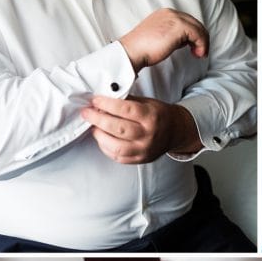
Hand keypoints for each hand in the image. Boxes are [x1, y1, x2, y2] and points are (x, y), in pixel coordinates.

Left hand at [81, 95, 201, 163]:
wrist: (175, 131)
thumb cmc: (157, 114)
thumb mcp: (146, 102)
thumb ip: (126, 102)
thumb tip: (102, 100)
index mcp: (151, 116)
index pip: (125, 109)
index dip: (107, 104)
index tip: (95, 100)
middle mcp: (148, 135)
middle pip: (118, 128)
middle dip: (98, 119)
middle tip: (87, 113)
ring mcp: (144, 150)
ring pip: (116, 146)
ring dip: (100, 135)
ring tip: (94, 127)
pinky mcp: (140, 159)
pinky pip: (118, 157)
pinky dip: (106, 147)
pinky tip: (102, 138)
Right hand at [119, 8, 208, 72]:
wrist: (132, 51)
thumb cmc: (142, 49)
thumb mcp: (160, 37)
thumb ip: (172, 35)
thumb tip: (185, 41)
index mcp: (165, 14)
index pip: (187, 21)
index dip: (194, 34)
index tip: (194, 47)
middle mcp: (170, 13)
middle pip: (194, 23)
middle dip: (200, 38)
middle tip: (200, 52)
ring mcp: (174, 18)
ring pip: (198, 28)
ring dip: (202, 42)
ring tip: (199, 54)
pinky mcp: (178, 27)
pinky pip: (198, 34)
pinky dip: (201, 44)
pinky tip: (197, 54)